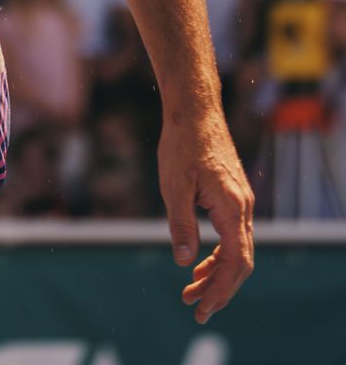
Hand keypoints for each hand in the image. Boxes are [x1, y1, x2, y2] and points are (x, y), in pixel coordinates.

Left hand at [159, 107, 254, 323]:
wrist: (195, 109)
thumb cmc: (182, 143)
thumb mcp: (174, 185)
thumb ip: (181, 224)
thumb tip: (183, 262)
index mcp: (232, 207)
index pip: (236, 261)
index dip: (221, 289)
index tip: (203, 308)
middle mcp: (243, 207)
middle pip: (241, 262)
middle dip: (220, 289)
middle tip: (195, 310)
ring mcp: (241, 201)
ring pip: (237, 250)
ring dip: (216, 274)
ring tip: (191, 292)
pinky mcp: (233, 196)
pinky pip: (232, 235)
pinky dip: (217, 254)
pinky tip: (198, 263)